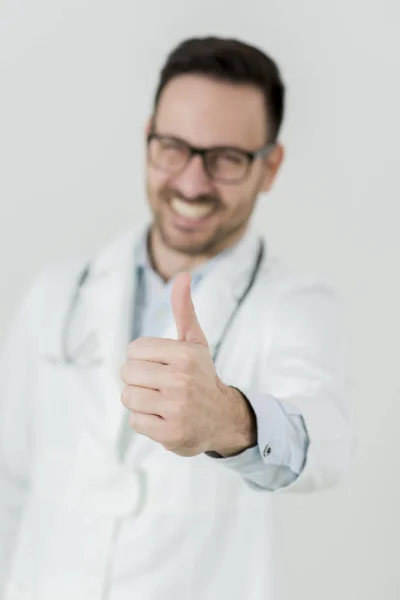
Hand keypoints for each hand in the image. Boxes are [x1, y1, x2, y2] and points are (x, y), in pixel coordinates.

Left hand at [120, 272, 256, 456]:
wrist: (222, 418)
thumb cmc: (200, 375)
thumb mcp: (195, 342)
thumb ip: (184, 310)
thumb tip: (183, 276)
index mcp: (186, 354)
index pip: (133, 350)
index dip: (143, 358)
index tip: (161, 366)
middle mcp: (182, 380)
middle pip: (127, 373)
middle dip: (140, 379)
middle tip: (160, 385)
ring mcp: (176, 408)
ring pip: (128, 397)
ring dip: (140, 401)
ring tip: (161, 402)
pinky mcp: (171, 434)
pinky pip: (135, 421)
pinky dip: (145, 421)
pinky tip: (164, 419)